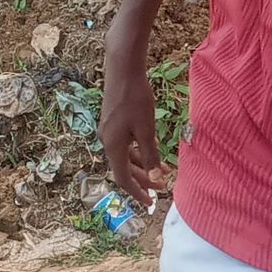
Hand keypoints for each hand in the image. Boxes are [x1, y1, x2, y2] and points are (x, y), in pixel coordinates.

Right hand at [100, 44, 167, 208]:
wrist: (122, 68)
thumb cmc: (135, 98)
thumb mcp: (146, 129)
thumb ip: (150, 154)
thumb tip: (155, 177)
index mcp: (113, 146)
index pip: (123, 178)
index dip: (137, 192)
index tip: (150, 202)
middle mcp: (108, 141)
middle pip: (124, 168)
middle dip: (143, 180)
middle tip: (161, 188)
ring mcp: (110, 130)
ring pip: (126, 155)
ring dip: (143, 165)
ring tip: (163, 170)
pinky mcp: (114, 121)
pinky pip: (126, 143)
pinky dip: (139, 150)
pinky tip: (153, 149)